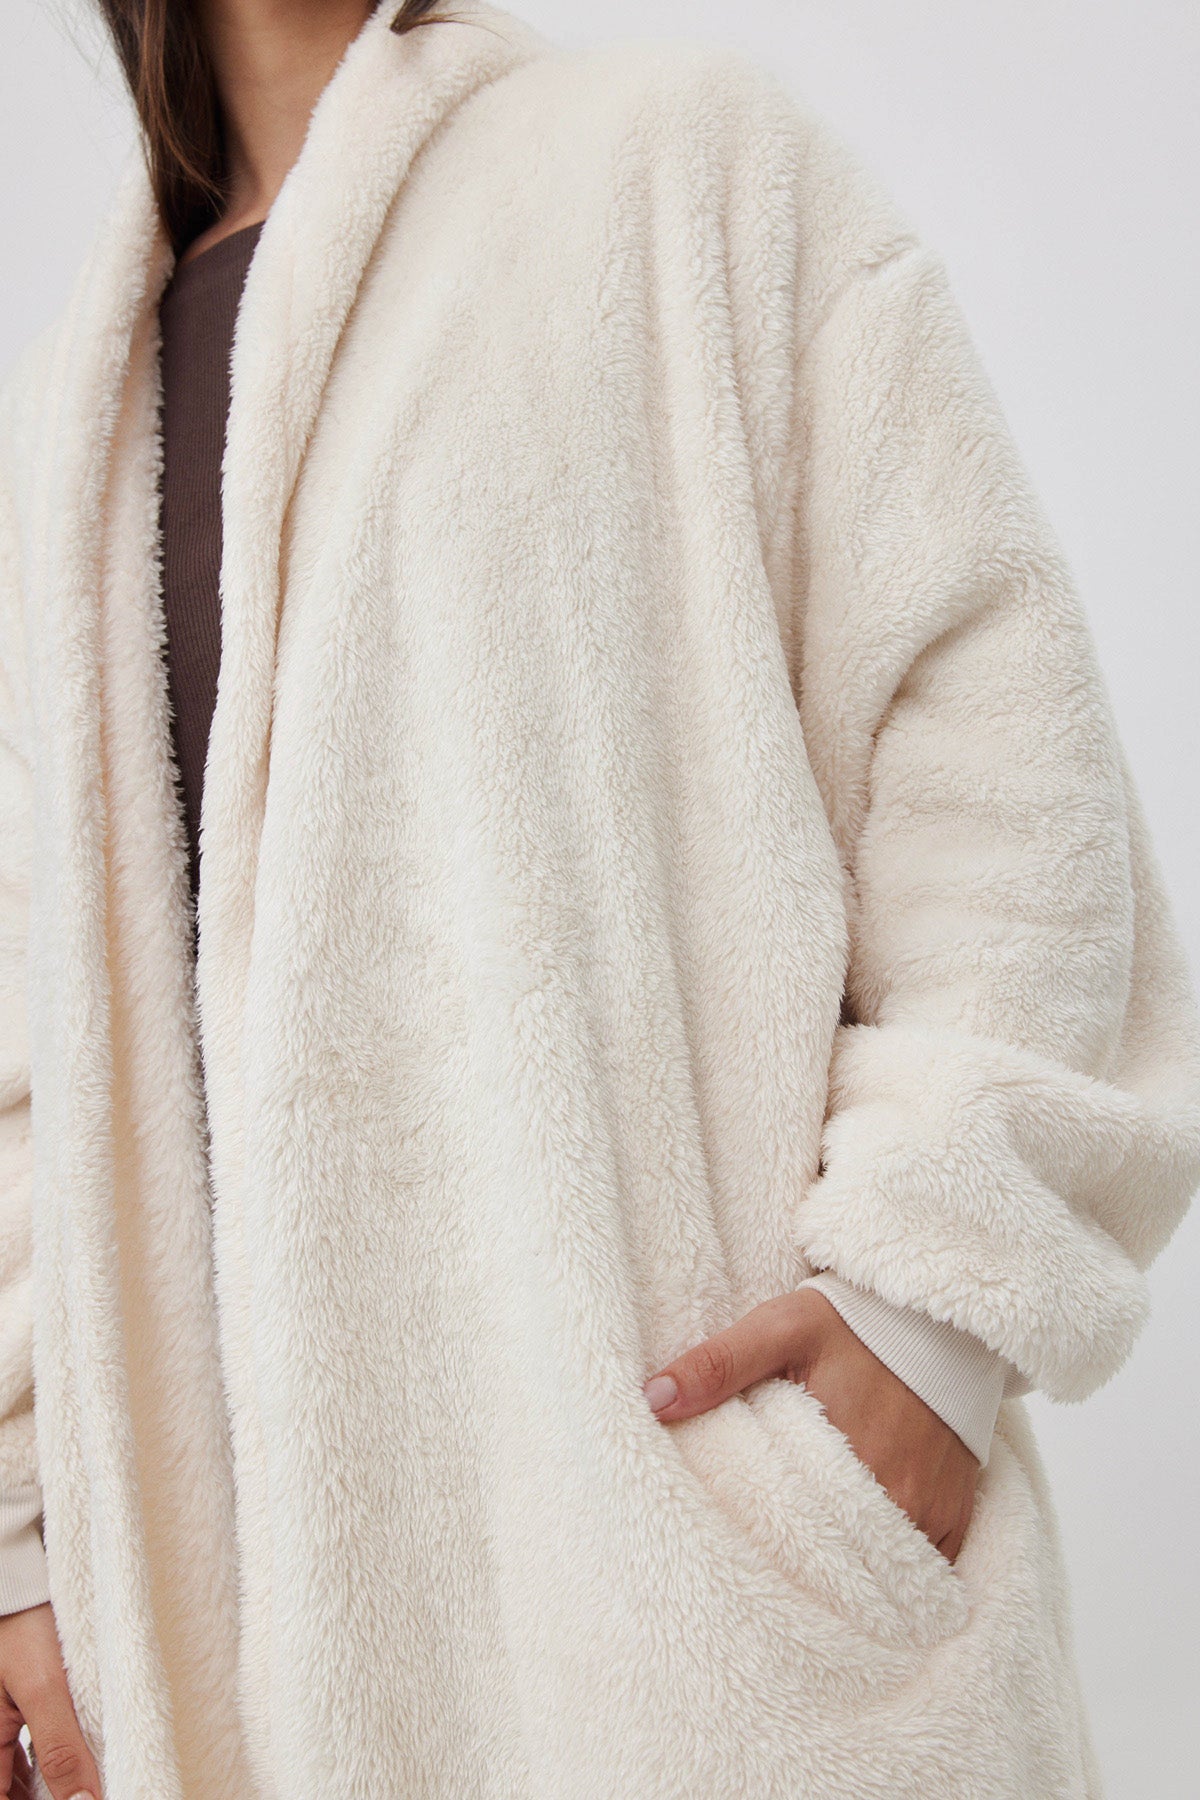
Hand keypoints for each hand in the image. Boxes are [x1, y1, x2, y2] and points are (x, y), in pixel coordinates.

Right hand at [0, 1601, 100, 1798]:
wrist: (17, 1577)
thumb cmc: (20, 1625)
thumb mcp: (44, 1687)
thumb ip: (60, 1747)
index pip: (5, 1798)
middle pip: (11, 1788)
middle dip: (49, 1795)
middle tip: (87, 1793)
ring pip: (17, 1773)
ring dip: (48, 1784)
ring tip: (85, 1783)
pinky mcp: (13, 1705)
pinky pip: (24, 1748)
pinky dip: (47, 1760)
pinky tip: (72, 1759)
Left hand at [642, 1287, 978, 1562]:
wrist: (936, 1314)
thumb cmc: (851, 1321)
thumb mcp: (778, 1327)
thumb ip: (716, 1363)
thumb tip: (651, 1400)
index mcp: (843, 1460)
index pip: (787, 1537)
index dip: (759, 1555)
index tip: (731, 1563)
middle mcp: (895, 1498)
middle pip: (835, 1566)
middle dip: (800, 1575)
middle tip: (759, 1584)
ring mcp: (930, 1512)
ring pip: (879, 1575)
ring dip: (846, 1579)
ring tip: (806, 1580)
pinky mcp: (957, 1516)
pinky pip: (926, 1572)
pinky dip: (895, 1577)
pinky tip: (862, 1575)